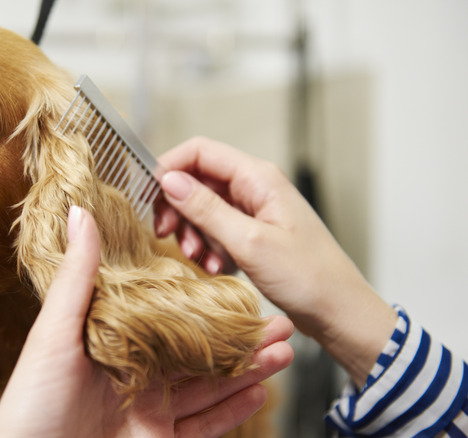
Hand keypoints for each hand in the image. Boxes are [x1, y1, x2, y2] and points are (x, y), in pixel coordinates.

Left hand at [0, 206, 293, 436]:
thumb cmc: (30, 402)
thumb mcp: (52, 333)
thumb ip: (77, 277)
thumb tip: (80, 215)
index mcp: (111, 344)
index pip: (166, 317)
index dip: (202, 303)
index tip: (235, 287)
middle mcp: (134, 377)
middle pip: (196, 353)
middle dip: (239, 338)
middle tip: (276, 321)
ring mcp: (148, 413)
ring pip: (208, 388)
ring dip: (247, 370)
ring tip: (283, 351)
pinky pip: (203, 426)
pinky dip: (233, 410)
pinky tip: (258, 389)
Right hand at [155, 137, 396, 385]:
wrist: (339, 311)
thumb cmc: (308, 277)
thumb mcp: (249, 242)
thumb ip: (206, 209)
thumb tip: (169, 180)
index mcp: (258, 178)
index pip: (200, 151)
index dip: (169, 168)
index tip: (150, 197)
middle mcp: (255, 188)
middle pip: (198, 180)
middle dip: (178, 207)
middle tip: (166, 235)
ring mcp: (254, 210)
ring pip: (204, 208)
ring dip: (193, 233)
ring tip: (200, 259)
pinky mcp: (253, 233)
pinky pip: (217, 230)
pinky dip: (209, 247)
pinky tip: (216, 268)